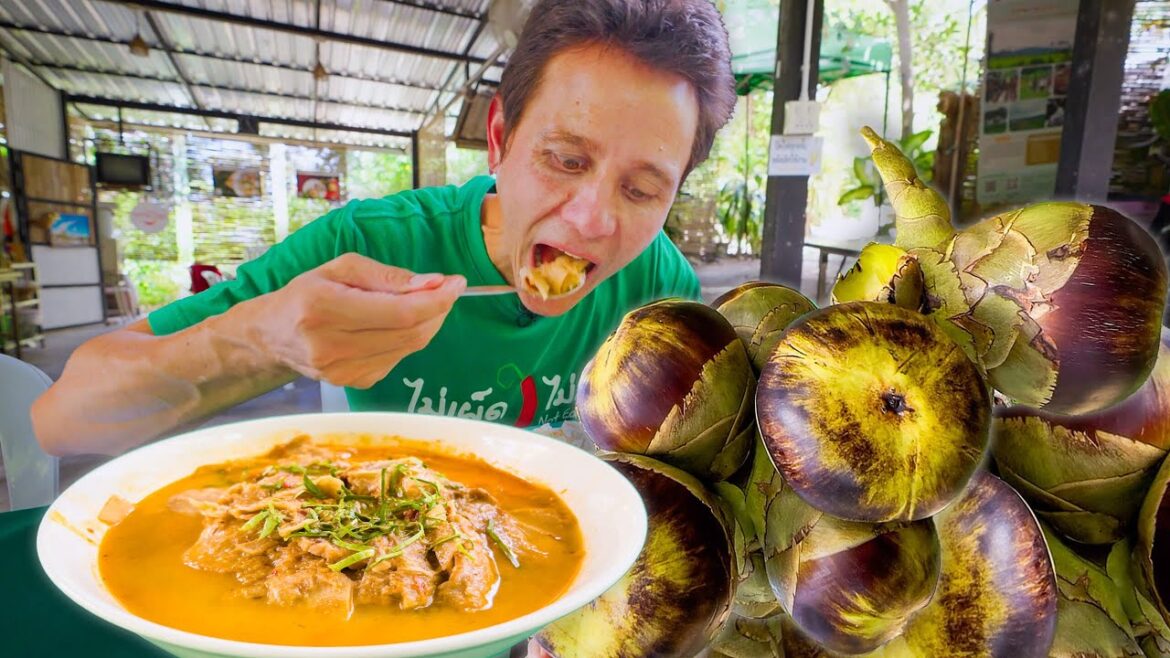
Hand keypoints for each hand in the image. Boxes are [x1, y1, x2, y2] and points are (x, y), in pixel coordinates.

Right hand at [253, 253, 465, 387]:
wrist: (272, 335)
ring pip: (409, 348)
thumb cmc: (307, 293)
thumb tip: (433, 283)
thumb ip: (388, 276)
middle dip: (438, 309)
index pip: (400, 312)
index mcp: (325, 308)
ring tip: (425, 301)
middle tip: (448, 289)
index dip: (436, 299)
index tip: (456, 282)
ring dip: (428, 323)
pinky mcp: (353, 383)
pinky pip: (398, 359)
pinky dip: (408, 339)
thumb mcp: (341, 268)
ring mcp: (342, 372)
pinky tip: (398, 324)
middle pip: (410, 333)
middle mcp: (331, 346)